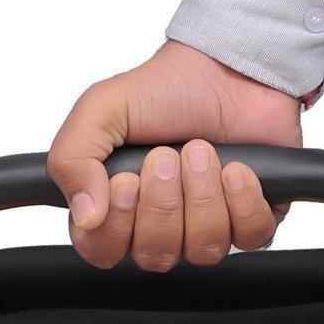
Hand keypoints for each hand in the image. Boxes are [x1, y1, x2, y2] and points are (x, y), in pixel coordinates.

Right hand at [48, 41, 302, 270]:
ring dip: (202, 196)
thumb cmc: (165, 90)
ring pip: (203, 250)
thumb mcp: (101, 109)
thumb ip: (73, 159)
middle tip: (165, 155)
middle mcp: (161, 228)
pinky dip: (242, 199)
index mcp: (116, 210)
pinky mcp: (251, 221)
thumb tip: (85, 216)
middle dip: (163, 202)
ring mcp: (207, 229)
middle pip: (155, 255)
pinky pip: (249, 236)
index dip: (116, 225)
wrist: (226, 67)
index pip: (102, 252)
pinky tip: (236, 168)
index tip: (126, 180)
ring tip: (202, 151)